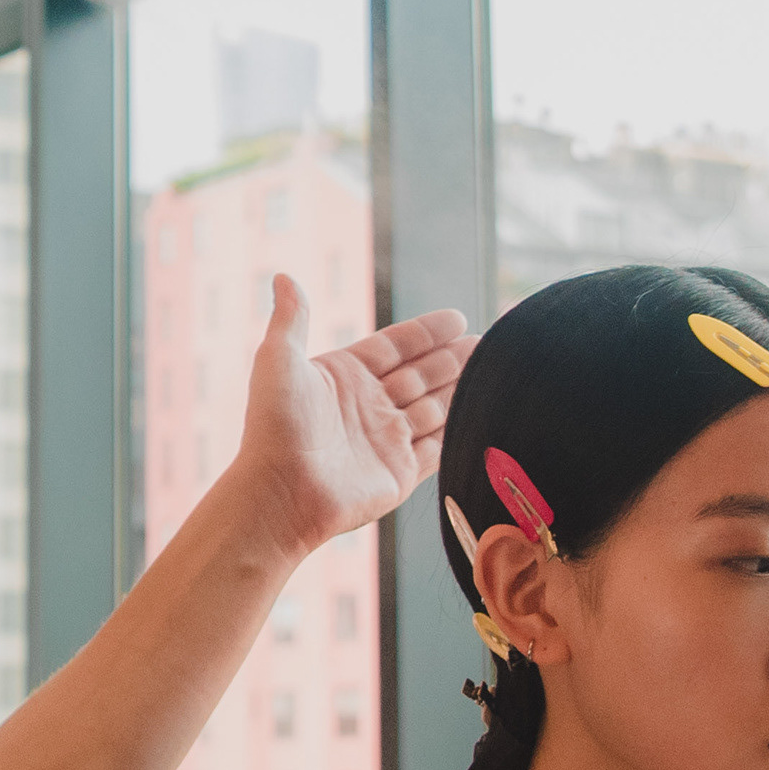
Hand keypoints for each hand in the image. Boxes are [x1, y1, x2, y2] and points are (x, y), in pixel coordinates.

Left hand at [226, 277, 475, 553]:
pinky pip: (437, 446)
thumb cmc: (274, 426)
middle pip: (421, 374)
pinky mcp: (400, 473)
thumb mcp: (278, 360)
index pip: (395, 346)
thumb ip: (291, 318)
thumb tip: (284, 276)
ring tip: (494, 370)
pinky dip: (458, 429)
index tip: (457, 318)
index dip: (426, 333)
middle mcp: (368, 405)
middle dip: (453, 358)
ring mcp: (385, 439)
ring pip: (434, 407)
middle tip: (488, 342)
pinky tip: (481, 413)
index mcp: (343, 376)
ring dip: (461, 388)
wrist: (281, 493)